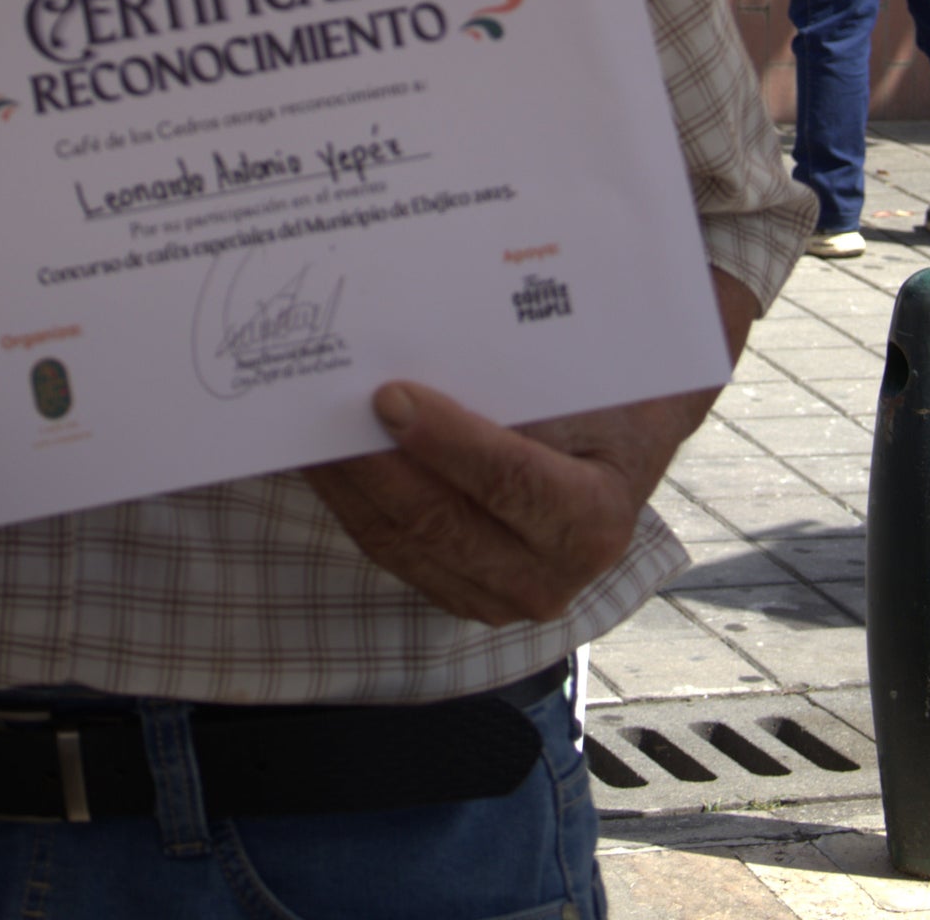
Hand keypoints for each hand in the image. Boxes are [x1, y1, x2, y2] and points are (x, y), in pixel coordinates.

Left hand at [304, 376, 715, 626]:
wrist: (622, 445)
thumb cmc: (605, 398)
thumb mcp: (587, 378)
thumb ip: (526, 370)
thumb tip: (444, 335)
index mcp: (593, 517)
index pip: (512, 481)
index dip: (449, 442)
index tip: (392, 396)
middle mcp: (550, 574)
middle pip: (443, 522)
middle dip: (376, 465)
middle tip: (327, 410)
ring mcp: (502, 593)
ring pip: (403, 541)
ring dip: (350, 484)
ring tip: (307, 427)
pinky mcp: (460, 589)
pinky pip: (390, 548)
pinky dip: (353, 501)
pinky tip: (321, 457)